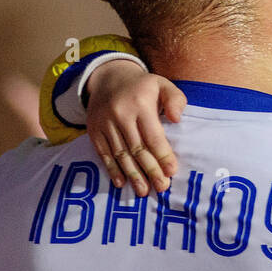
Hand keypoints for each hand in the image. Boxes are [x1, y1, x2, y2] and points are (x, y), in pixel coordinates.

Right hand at [87, 62, 186, 195]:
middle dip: (150, 170)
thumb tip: (177, 119)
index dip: (162, 155)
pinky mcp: (94, 131)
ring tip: (143, 191)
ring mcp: (105, 123)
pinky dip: (112, 170)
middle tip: (161, 187)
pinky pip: (103, 153)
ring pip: (120, 154)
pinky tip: (121, 183)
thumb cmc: (142, 87)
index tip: (171, 171)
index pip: (153, 135)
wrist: (108, 79)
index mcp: (140, 104)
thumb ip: (175, 99)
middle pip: (137, 148)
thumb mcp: (162, 84)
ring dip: (133, 175)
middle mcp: (120, 114)